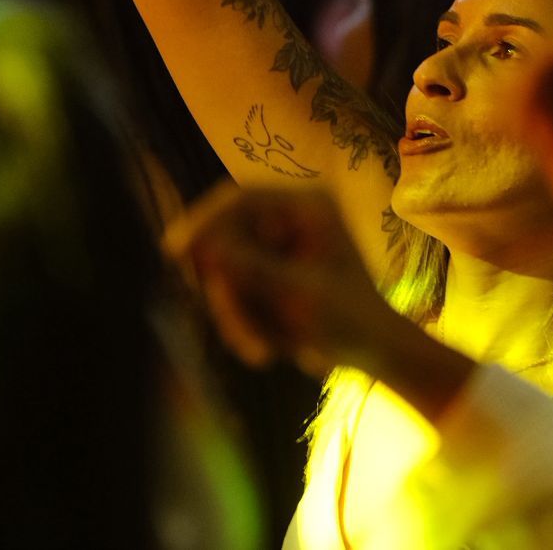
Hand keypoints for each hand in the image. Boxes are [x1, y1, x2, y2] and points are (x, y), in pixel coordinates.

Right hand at [164, 182, 415, 378]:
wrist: (375, 352)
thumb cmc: (352, 320)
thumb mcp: (301, 296)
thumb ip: (254, 271)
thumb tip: (205, 247)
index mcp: (308, 205)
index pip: (241, 199)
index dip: (204, 222)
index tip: (176, 250)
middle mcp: (288, 218)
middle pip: (225, 240)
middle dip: (228, 293)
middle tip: (242, 338)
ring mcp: (276, 247)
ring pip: (225, 273)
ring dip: (237, 316)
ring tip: (264, 353)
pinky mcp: (268, 274)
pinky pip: (233, 293)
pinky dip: (243, 322)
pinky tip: (268, 350)